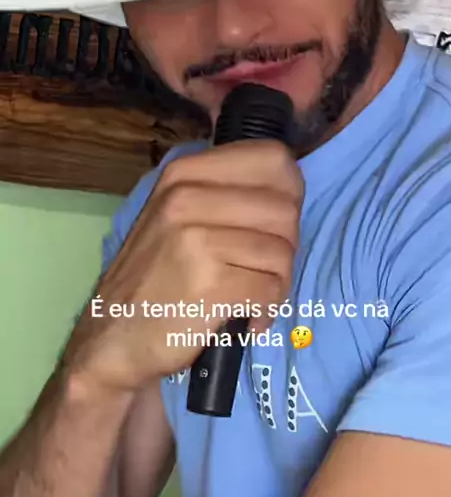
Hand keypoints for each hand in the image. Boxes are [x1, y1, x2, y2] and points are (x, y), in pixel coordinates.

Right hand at [62, 140, 303, 394]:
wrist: (114, 337)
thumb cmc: (158, 276)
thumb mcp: (178, 214)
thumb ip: (227, 192)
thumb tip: (291, 189)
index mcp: (184, 173)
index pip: (274, 158)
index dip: (289, 193)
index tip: (273, 224)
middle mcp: (186, 197)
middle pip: (285, 209)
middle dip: (284, 246)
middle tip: (258, 270)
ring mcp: (195, 240)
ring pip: (282, 253)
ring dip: (276, 283)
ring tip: (247, 295)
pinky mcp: (208, 284)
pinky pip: (272, 290)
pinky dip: (266, 311)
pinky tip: (242, 318)